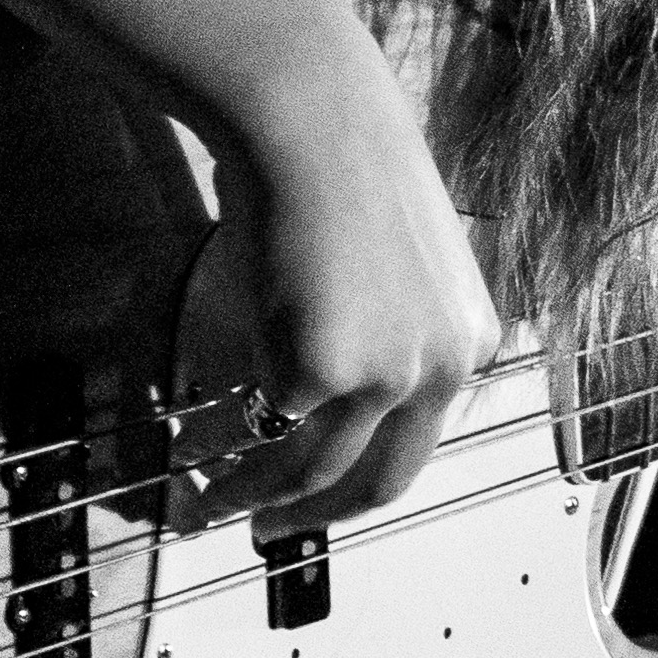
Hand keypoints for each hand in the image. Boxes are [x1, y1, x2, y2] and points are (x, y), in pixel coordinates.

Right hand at [177, 0, 503, 539]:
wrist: (309, 123)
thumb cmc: (337, 174)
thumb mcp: (393, 269)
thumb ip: (384, 334)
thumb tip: (322, 403)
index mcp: (470, 341)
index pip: (417, 440)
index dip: (357, 481)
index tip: (312, 499)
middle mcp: (445, 368)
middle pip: (380, 483)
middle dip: (314, 518)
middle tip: (264, 533)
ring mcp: (389, 377)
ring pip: (311, 474)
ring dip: (250, 500)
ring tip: (201, 503)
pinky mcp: (322, 375)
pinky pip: (262, 436)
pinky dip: (221, 452)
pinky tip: (187, 447)